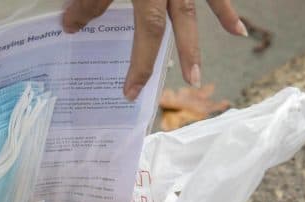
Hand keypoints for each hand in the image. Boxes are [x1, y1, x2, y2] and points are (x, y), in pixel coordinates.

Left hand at [62, 0, 247, 100]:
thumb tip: (70, 26)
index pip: (145, 29)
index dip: (138, 62)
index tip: (130, 91)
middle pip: (171, 23)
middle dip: (166, 56)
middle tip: (167, 87)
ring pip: (194, 8)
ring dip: (199, 38)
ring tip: (203, 67)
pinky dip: (223, 7)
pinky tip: (234, 27)